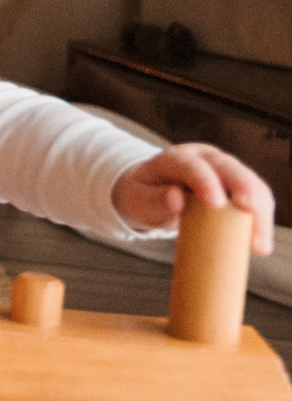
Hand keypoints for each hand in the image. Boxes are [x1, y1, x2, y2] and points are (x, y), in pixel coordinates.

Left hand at [112, 143, 277, 252]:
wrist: (150, 191)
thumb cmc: (143, 195)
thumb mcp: (139, 199)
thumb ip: (155, 199)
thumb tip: (175, 199)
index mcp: (176, 158)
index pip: (192, 165)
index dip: (205, 181)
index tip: (216, 204)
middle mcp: (204, 158)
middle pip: (229, 168)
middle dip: (244, 187)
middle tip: (251, 210)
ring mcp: (224, 168)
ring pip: (249, 181)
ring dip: (260, 209)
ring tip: (260, 242)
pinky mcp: (237, 183)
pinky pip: (255, 196)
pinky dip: (261, 216)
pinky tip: (261, 238)